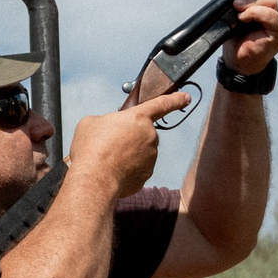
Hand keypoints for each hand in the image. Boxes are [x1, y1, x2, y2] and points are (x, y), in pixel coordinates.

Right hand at [67, 91, 187, 198]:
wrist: (95, 179)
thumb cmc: (91, 148)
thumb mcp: (91, 123)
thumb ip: (105, 121)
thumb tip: (108, 130)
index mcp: (138, 118)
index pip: (161, 104)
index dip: (175, 99)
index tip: (186, 98)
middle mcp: (149, 136)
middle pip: (141, 133)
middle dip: (128, 137)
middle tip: (108, 144)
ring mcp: (150, 157)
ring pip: (139, 152)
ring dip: (126, 154)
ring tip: (107, 159)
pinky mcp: (146, 175)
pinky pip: (136, 169)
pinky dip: (125, 170)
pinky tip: (111, 171)